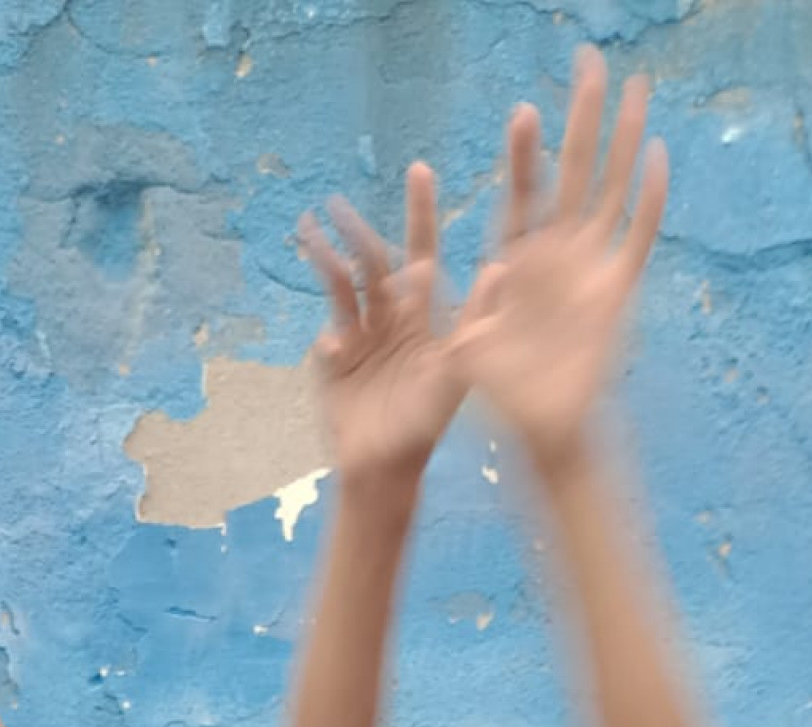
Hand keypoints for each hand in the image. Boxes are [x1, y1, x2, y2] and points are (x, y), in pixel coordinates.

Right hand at [299, 163, 460, 488]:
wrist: (387, 471)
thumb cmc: (427, 425)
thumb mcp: (458, 372)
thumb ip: (476, 320)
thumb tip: (501, 266)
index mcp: (422, 314)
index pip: (422, 252)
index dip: (421, 214)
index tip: (420, 170)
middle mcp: (389, 318)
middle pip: (373, 264)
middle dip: (356, 231)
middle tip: (338, 203)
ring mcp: (359, 338)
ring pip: (342, 290)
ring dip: (327, 263)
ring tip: (310, 237)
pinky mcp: (333, 364)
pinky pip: (327, 340)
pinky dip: (330, 340)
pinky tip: (338, 348)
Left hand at [450, 51, 667, 474]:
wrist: (544, 434)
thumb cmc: (502, 397)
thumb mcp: (464, 355)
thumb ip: (445, 312)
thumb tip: (414, 274)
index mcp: (518, 264)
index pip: (522, 195)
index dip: (523, 156)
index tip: (524, 109)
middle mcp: (556, 257)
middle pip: (572, 175)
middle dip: (580, 121)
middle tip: (587, 64)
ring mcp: (590, 270)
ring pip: (611, 190)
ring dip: (623, 141)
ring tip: (633, 88)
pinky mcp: (617, 293)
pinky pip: (636, 238)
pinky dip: (649, 201)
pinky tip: (657, 157)